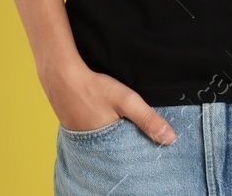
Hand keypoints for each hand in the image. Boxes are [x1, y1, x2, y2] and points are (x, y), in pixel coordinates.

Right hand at [41, 57, 176, 143]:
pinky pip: (95, 133)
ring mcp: (82, 139)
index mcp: (107, 146)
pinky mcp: (76, 129)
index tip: (150, 140)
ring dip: (115, 134)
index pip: (129, 156)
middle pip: (118, 149)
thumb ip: (148, 119)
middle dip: (128, 141)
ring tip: (120, 121)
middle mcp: (94, 147)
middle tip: (135, 127)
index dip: (140, 147)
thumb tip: (170, 139)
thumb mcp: (126, 101)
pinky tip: (105, 116)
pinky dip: (103, 128)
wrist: (61, 76)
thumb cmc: (94, 89)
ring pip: (106, 141)